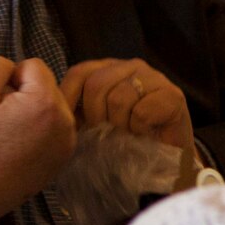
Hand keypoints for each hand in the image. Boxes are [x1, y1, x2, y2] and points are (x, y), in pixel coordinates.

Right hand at [0, 55, 76, 224]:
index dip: (10, 76)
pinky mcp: (64, 157)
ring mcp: (68, 143)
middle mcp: (67, 122)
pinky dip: (38, 129)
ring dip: (32, 110)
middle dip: (24, 93)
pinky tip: (19, 144)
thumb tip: (11, 68)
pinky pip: (53, 127)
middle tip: (1, 116)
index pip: (33, 65)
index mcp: (47, 103)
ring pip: (50, 106)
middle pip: (46, 85)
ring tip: (10, 130)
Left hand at [59, 58, 193, 152]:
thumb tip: (51, 106)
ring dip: (118, 125)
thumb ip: (77, 107)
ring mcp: (153, 77)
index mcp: (108, 68)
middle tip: (104, 133)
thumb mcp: (96, 118)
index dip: (68, 98)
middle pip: (96, 85)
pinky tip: (144, 133)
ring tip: (126, 134)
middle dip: (95, 116)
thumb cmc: (127, 136)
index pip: (79, 72)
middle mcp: (129, 66)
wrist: (168, 158)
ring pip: (118, 98)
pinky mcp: (172, 94)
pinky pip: (141, 111)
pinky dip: (137, 129)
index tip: (68, 123)